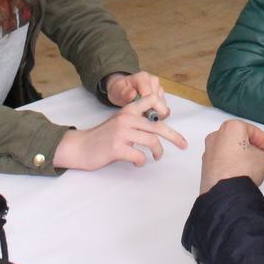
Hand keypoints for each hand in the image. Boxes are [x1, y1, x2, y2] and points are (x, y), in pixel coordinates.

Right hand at [53, 93, 186, 170]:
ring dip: (158, 152)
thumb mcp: (119, 122)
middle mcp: (126, 118)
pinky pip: (139, 156)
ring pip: (152, 141)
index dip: (164, 108)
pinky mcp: (117, 148)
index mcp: (128, 110)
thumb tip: (157, 129)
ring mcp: (121, 133)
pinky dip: (141, 162)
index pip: (151, 100)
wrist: (80, 147)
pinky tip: (137, 163)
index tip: (170, 120)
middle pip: (158, 126)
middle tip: (184, 145)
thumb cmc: (102, 137)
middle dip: (174, 136)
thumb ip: (135, 121)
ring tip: (156, 157)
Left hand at [104, 70, 166, 116]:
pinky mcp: (161, 95)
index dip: (146, 108)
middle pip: (159, 101)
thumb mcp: (117, 90)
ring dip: (153, 111)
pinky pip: (163, 107)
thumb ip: (125, 92)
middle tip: (140, 115)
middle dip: (151, 111)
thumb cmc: (120, 90)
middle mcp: (153, 81)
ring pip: (162, 105)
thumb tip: (132, 95)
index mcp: (143, 77)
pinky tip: (146, 111)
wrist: (122, 89)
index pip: (151, 96)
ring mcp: (158, 88)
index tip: (139, 114)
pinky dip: (156, 112)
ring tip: (141, 112)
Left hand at [199, 120, 263, 194]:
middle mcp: (217, 136)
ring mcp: (210, 152)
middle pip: (245, 142)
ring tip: (261, 172)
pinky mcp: (207, 167)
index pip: (257, 132)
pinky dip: (238, 167)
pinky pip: (227, 163)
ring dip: (250, 161)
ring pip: (235, 153)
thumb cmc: (241, 171)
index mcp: (231, 128)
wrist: (225, 195)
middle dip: (260, 153)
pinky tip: (247, 177)